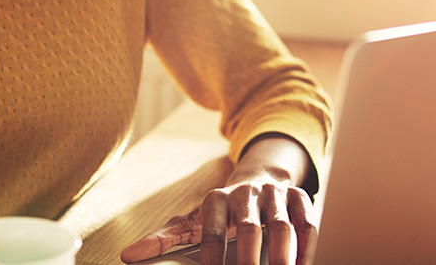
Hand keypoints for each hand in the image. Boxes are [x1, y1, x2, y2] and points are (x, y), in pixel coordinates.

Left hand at [120, 135, 317, 264]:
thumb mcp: (195, 220)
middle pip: (248, 228)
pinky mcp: (299, 197)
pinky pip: (307, 222)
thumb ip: (165, 238)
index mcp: (216, 199)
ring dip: (282, 257)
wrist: (261, 179)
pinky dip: (306, 248)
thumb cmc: (224, 210)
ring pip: (281, 225)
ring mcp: (275, 194)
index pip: (212, 230)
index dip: (213, 256)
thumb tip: (128, 256)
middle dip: (248, 260)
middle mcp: (246, 192)